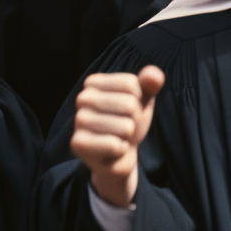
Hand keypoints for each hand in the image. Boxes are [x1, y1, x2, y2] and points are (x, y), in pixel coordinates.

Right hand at [71, 66, 164, 206]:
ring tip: (117, 138)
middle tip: (124, 128)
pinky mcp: (78, 144)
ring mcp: (78, 120)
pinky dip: (120, 150)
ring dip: (128, 137)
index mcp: (94, 82)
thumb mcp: (143, 99)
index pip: (131, 84)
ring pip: (125, 127)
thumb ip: (151, 83)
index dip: (139, 100)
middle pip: (129, 104)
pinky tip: (112, 151)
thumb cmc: (129, 121)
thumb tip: (153, 75)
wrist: (119, 155)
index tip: (129, 110)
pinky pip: (114, 145)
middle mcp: (83, 98)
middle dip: (135, 120)